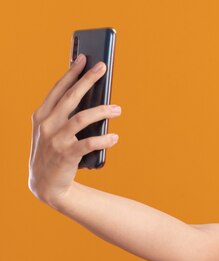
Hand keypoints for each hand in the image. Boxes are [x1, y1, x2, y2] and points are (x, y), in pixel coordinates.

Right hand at [29, 54, 121, 206]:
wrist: (45, 185)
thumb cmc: (54, 154)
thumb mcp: (52, 132)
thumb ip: (65, 116)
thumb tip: (92, 99)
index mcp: (41, 116)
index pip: (58, 89)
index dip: (72, 73)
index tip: (84, 59)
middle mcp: (47, 125)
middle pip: (71, 97)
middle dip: (88, 80)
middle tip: (103, 68)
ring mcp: (56, 140)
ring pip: (82, 118)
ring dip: (102, 111)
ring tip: (118, 109)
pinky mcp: (66, 155)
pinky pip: (88, 143)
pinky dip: (104, 139)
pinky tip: (115, 138)